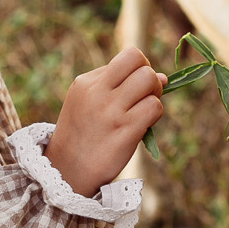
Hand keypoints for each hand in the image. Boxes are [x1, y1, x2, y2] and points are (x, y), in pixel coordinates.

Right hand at [44, 47, 165, 198]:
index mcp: (86, 82)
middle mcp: (97, 92)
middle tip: (143, 98)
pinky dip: (155, 115)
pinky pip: (155, 107)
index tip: (135, 87)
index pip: (129, 56)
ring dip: (155, 96)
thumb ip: (121, 87)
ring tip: (143, 112)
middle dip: (150, 78)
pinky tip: (143, 126)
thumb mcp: (89, 103)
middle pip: (141, 63)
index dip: (141, 68)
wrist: (66, 171)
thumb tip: (163, 76)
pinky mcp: (124, 131)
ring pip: (151, 81)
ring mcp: (111, 111)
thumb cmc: (82, 135)